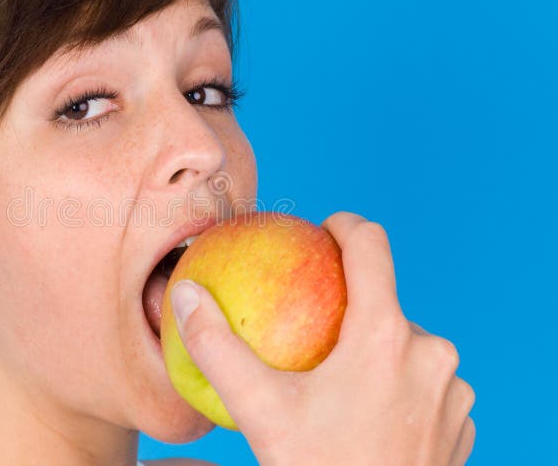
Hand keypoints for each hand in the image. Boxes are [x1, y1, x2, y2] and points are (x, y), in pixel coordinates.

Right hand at [170, 211, 474, 464]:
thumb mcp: (259, 410)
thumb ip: (218, 347)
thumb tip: (187, 296)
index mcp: (386, 336)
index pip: (371, 246)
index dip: (345, 226)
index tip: (323, 233)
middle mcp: (431, 354)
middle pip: (386, 303)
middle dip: (350, 312)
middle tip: (313, 341)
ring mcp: (452, 391)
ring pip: (407, 345)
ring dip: (375, 351)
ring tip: (339, 385)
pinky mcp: (460, 421)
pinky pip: (426, 383)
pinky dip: (398, 386)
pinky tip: (368, 417)